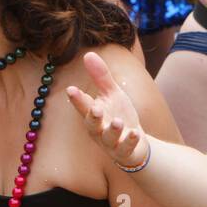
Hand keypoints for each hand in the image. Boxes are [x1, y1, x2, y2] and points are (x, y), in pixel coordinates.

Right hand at [65, 51, 148, 168]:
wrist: (135, 144)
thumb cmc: (119, 115)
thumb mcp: (112, 94)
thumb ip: (101, 77)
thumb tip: (88, 54)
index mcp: (94, 115)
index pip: (83, 106)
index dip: (77, 99)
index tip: (70, 90)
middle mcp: (99, 130)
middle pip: (92, 125)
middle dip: (93, 117)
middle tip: (95, 109)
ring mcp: (111, 143)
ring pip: (109, 138)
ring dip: (114, 130)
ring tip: (118, 122)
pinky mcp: (125, 152)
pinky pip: (126, 148)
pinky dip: (130, 142)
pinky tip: (135, 134)